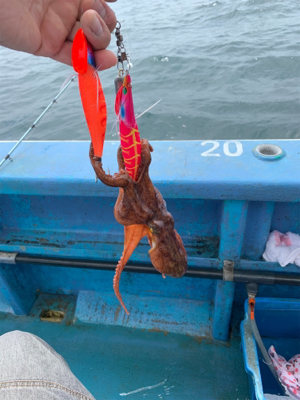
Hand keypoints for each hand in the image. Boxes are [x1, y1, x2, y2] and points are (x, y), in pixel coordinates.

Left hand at [0, 0, 116, 68]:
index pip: (100, 6)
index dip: (106, 12)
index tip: (103, 8)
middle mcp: (67, 10)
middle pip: (98, 27)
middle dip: (101, 29)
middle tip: (88, 21)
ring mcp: (57, 29)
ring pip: (87, 44)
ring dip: (98, 48)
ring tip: (97, 46)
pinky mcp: (47, 46)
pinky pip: (70, 57)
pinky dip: (86, 62)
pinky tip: (100, 63)